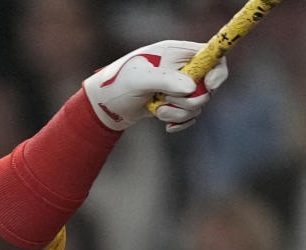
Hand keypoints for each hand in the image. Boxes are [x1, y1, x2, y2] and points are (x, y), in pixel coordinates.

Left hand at [83, 40, 227, 132]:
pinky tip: (167, 127)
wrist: (103, 106)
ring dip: (179, 113)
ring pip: (198, 104)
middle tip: (165, 101)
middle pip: (208, 86)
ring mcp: (179, 87)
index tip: (208, 86)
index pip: (212, 56)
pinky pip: (190, 116)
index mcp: (176, 53)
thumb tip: (191, 87)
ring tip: (157, 112)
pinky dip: (181, 123)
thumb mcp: (138, 80)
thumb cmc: (117, 85)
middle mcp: (182, 68)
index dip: (217, 71)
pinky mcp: (174, 104)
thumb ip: (165, 80)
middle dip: (189, 100)